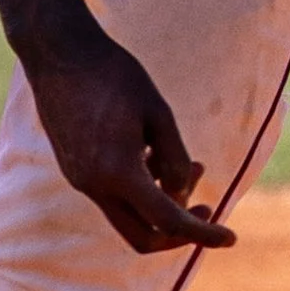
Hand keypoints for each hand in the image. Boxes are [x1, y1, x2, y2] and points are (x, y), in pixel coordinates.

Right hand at [22, 26, 230, 254]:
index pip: (168, 220)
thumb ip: (175, 158)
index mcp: (118, 172)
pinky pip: (112, 195)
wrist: (59, 53)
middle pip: (142, 238)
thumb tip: (181, 193)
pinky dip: (140, 189)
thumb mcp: (158, 112)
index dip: (203, 233)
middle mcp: (94, 185)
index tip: (230, 237)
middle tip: (209, 206)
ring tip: (195, 166)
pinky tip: (155, 155)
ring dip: (162, 202)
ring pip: (128, 216)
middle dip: (179, 232)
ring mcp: (79, 179)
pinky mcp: (73, 169)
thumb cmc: (113, 75)